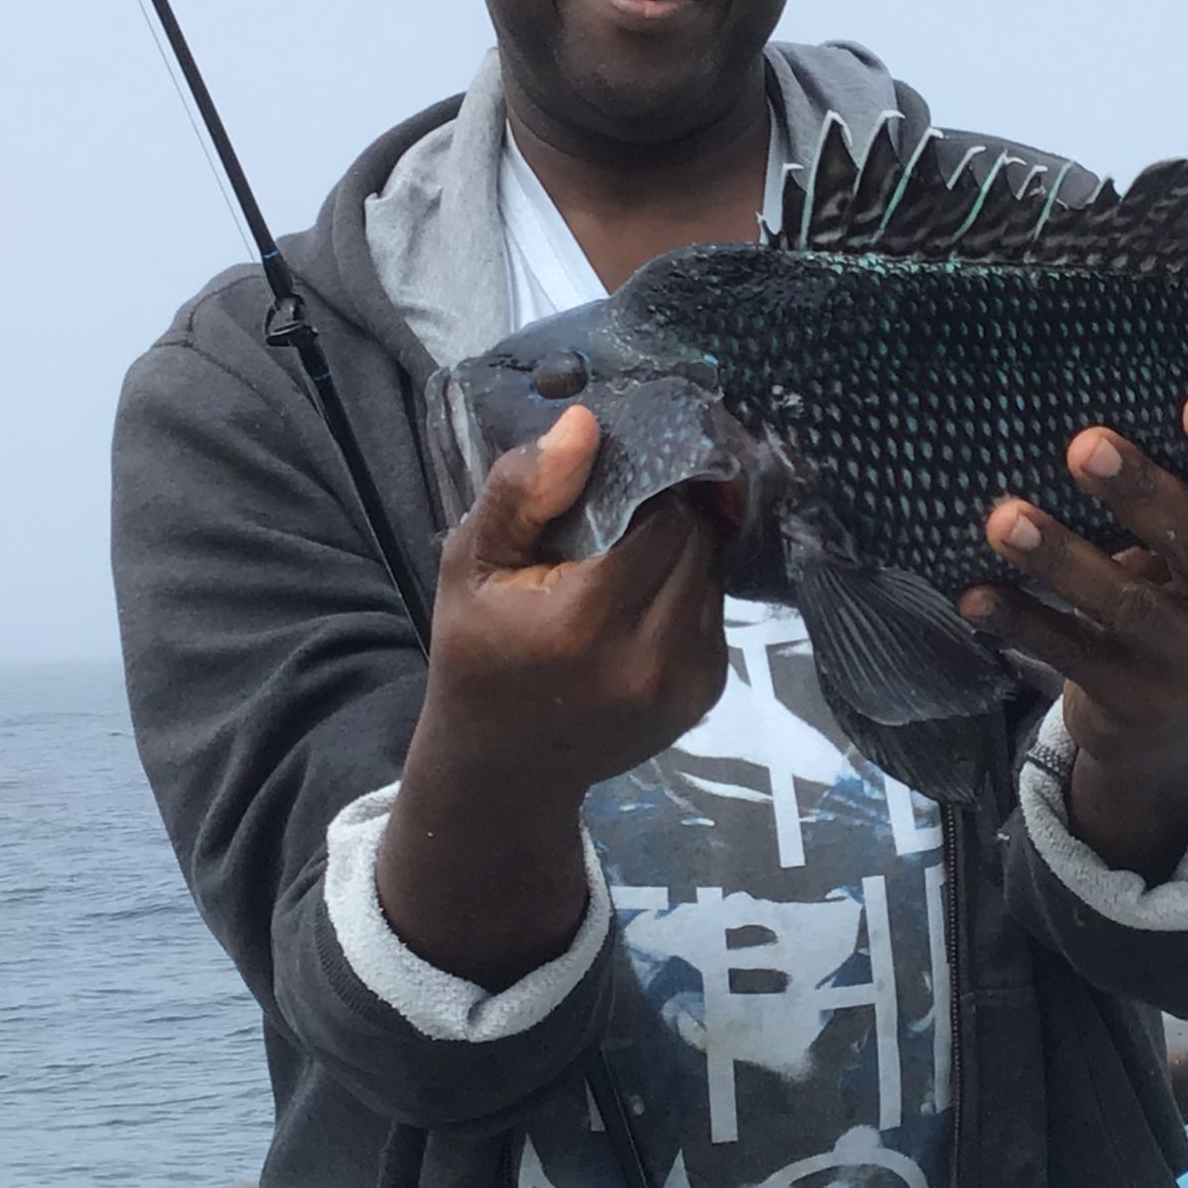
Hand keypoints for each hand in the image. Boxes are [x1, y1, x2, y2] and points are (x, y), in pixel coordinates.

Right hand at [419, 404, 727, 797]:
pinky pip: (714, 612)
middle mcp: (649, 657)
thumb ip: (526, 490)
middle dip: (667, 517)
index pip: (663, 518)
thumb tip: (586, 422)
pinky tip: (640, 602)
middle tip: (622, 517)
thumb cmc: (479, 652)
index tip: (615, 485)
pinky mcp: (704, 696)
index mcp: (586, 621)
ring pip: (712, 575)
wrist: (506, 766)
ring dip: (681, 555)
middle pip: (697, 543)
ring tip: (628, 559)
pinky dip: (687, 593)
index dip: (647, 489)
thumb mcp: (473, 564)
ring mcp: (684, 683)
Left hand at [961, 391, 1187, 876]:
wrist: (1167, 722)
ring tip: (1004, 518)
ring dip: (1062, 557)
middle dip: (1140, 492)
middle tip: (1084, 446)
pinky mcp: (1133, 698)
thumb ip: (1187, 494)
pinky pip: (1070, 655)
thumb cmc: (1179, 593)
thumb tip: (1099, 400)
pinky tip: (973, 595)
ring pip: (1126, 604)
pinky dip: (1020, 621)